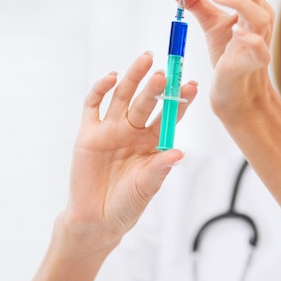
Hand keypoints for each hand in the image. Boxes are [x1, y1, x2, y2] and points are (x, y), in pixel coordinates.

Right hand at [61, 52, 196, 251]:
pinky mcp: (88, 133)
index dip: (180, 100)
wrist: (97, 220)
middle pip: (146, 101)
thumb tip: (178, 153)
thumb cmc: (128, 203)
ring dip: (133, 78)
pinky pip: (93, 106)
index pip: (170, 114)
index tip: (192, 85)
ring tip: (145, 60)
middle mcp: (134, 130)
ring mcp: (111, 129)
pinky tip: (111, 77)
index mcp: (153, 141)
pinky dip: (100, 90)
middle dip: (156, 86)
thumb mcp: (147, 187)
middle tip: (165, 71)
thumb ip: (159, 169)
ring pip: (122, 96)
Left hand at [164, 0, 274, 114]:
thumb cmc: (227, 53)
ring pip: (259, 14)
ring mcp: (261, 40)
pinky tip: (234, 31)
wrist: (233, 88)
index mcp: (252, 6)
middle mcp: (260, 19)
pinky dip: (248, 37)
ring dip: (235, 0)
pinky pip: (259, 47)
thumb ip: (193, 0)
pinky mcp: (257, 61)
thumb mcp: (210, 22)